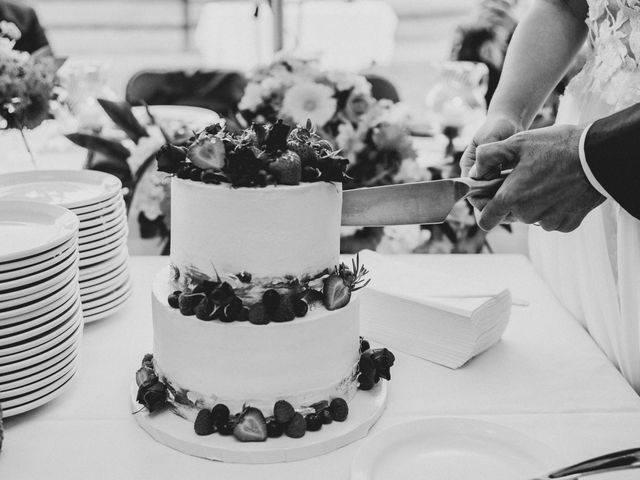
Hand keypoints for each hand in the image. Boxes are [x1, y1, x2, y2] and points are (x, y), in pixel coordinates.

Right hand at [460, 114, 521, 211]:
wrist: (510, 121)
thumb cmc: (497, 126)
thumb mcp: (490, 136)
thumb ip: (485, 155)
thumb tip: (483, 176)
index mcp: (469, 165)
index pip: (469, 189)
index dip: (479, 199)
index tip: (494, 203)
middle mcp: (478, 173)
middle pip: (481, 196)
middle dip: (494, 202)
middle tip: (511, 205)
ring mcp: (489, 176)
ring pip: (494, 195)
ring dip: (505, 198)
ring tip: (520, 200)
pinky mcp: (501, 176)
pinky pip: (505, 189)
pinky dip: (513, 192)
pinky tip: (525, 192)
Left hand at [475, 124, 605, 231]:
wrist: (599, 155)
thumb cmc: (557, 146)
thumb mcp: (517, 142)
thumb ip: (487, 156)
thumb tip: (474, 173)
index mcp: (511, 198)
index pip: (486, 219)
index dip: (485, 209)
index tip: (491, 196)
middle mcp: (528, 215)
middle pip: (511, 214)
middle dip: (513, 199)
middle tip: (526, 176)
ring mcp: (549, 221)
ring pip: (532, 217)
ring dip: (534, 203)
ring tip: (547, 179)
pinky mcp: (568, 224)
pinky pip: (553, 220)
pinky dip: (554, 208)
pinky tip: (562, 189)